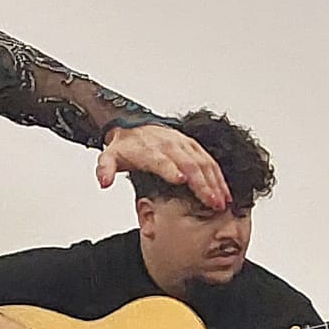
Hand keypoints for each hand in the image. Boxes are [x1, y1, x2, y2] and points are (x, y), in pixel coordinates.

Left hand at [96, 125, 229, 211]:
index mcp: (148, 150)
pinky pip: (209, 160)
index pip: (161, 160)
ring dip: (214, 182)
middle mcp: (169, 145)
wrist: (134, 126)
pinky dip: (218, 176)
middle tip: (212, 202)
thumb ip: (105, 169)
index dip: (171, 169)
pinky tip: (224, 191)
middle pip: (189, 164)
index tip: (181, 180)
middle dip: (202, 184)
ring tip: (222, 201)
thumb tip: (104, 182)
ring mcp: (183, 144)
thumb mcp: (108, 157)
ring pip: (203, 163)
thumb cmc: (124, 146)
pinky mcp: (193, 145)